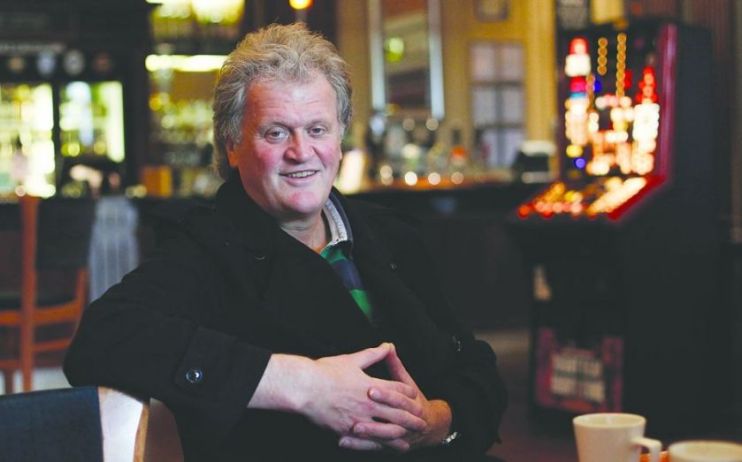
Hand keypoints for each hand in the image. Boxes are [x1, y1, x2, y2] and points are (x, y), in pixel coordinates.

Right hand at [248, 343, 426, 445]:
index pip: (397, 390)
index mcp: (371, 385)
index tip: (415, 397)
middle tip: (423, 424)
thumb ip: (372, 354)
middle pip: (397, 413)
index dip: (408, 394)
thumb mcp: (351, 359)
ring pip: (385, 431)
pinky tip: (384, 448)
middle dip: (411, 419)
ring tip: (409, 440)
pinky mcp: (346, 431)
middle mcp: (368, 404)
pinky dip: (379, 446)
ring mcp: (358, 419)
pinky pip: (367, 441)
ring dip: (399, 436)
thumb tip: (388, 345)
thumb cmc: (325, 372)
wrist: (304, 388)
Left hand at [338, 344, 452, 451]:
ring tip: (352, 427)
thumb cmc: (414, 400)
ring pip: (384, 435)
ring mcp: (399, 434)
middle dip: (374, 413)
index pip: (398, 396)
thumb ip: (395, 365)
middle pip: (391, 417)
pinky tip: (342, 441)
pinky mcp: (389, 445)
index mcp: (411, 401)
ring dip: (368, 432)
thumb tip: (389, 345)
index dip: (385, 394)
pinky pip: (373, 447)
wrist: (432, 426)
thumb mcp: (407, 382)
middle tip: (357, 409)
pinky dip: (358, 445)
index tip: (370, 388)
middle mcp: (407, 420)